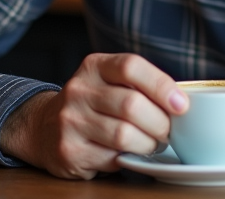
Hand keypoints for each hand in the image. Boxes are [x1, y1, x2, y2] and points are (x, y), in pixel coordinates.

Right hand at [0, 53, 188, 178]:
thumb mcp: (108, 81)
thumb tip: (182, 103)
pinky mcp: (69, 151)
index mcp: (94, 66)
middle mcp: (78, 90)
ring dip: (148, 144)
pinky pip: (111, 158)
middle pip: (132, 105)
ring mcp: (70, 121)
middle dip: (160, 123)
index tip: (182, 105)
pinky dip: (128, 159)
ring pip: (124, 135)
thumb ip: (139, 84)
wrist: (42, 127)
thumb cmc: (92, 103)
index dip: (161, 85)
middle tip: (169, 132)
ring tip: (153, 145)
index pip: (131, 67)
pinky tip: (129, 154)